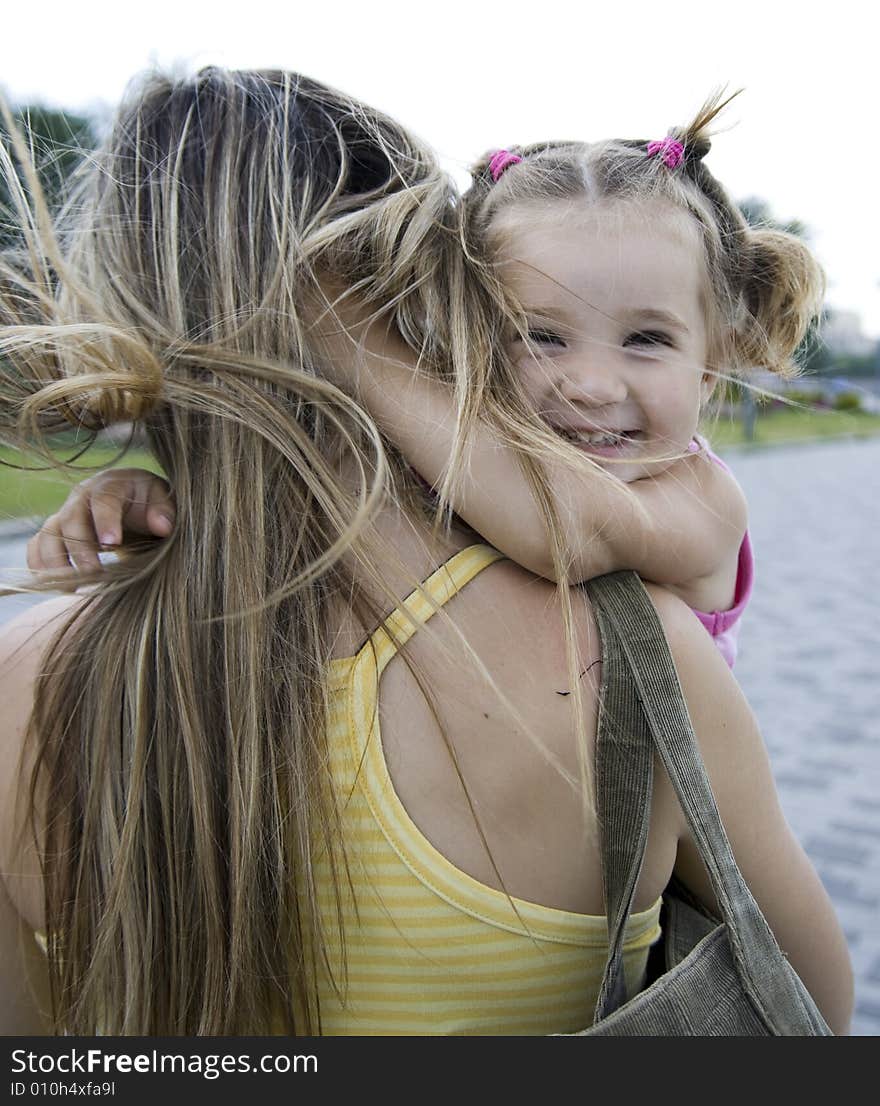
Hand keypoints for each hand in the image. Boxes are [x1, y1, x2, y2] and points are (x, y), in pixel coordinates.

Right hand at [26, 468, 175, 572]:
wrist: (134, 504)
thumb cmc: (150, 502)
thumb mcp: (163, 500)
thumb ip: (164, 510)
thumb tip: (163, 526)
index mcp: (110, 484)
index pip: (103, 499)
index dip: (105, 521)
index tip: (112, 544)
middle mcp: (81, 497)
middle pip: (71, 519)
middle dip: (79, 548)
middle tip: (93, 573)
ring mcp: (65, 514)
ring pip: (48, 534)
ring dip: (55, 561)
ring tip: (71, 586)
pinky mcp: (56, 532)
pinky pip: (38, 546)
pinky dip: (39, 565)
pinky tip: (55, 586)